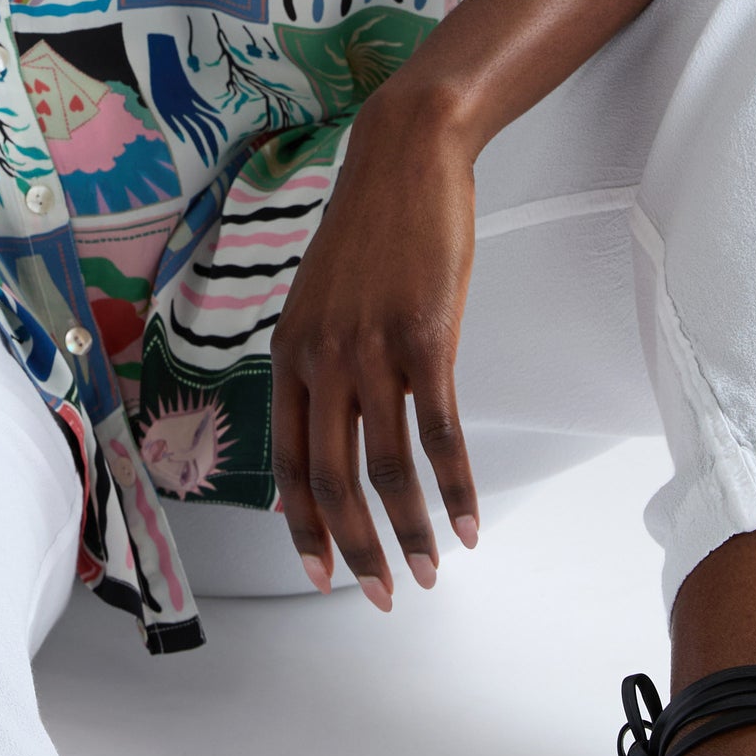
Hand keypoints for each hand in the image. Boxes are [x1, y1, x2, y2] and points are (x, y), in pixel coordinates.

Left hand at [269, 90, 479, 608]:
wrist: (403, 160)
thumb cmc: (370, 231)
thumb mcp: (321, 300)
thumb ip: (318, 363)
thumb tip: (324, 428)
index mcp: (288, 352)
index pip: (285, 460)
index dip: (302, 525)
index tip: (321, 574)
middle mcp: (320, 358)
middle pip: (332, 478)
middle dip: (357, 549)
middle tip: (385, 594)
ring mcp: (371, 350)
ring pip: (388, 468)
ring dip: (412, 530)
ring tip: (435, 570)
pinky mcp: (425, 339)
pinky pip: (440, 434)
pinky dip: (456, 488)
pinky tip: (470, 522)